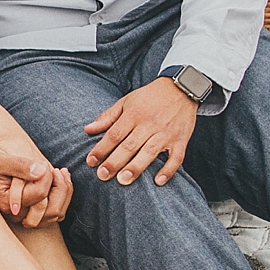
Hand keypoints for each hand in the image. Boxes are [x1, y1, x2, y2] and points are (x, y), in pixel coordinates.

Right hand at [0, 145, 73, 227]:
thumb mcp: (0, 160)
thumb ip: (20, 165)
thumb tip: (42, 171)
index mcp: (9, 204)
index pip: (40, 194)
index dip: (47, 177)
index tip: (44, 164)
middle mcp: (18, 215)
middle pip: (52, 210)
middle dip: (61, 187)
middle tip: (58, 170)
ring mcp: (26, 216)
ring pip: (56, 213)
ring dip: (64, 193)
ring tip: (61, 173)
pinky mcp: (31, 213)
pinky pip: (54, 212)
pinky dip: (62, 197)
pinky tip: (60, 180)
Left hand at [84, 77, 198, 185]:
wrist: (181, 88)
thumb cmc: (150, 97)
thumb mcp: (126, 101)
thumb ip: (108, 117)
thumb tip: (87, 130)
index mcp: (134, 114)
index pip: (114, 134)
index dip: (101, 148)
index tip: (91, 161)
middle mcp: (149, 124)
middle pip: (129, 145)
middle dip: (115, 161)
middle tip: (102, 176)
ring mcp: (166, 133)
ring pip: (150, 152)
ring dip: (136, 167)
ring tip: (124, 180)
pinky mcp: (181, 140)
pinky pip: (176, 157)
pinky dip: (168, 170)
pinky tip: (158, 181)